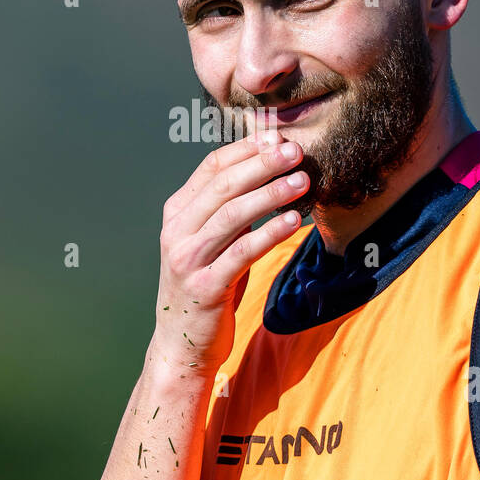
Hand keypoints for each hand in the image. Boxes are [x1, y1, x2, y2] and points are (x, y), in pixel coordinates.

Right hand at [150, 129, 308, 376]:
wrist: (182, 343)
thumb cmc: (206, 285)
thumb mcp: (210, 241)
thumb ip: (229, 209)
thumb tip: (270, 169)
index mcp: (178, 213)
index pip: (211, 167)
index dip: (246, 149)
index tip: (278, 136)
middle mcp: (177, 231)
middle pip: (223, 186)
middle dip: (262, 164)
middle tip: (296, 151)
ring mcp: (187, 259)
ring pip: (232, 215)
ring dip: (271, 194)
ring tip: (302, 181)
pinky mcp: (206, 287)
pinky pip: (242, 252)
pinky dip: (270, 233)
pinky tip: (294, 221)